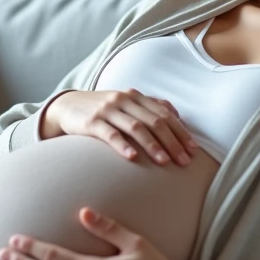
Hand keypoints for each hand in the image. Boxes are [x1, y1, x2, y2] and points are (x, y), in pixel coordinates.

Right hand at [45, 89, 200, 165]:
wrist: (67, 106)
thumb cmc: (102, 108)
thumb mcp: (126, 102)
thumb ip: (149, 106)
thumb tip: (176, 114)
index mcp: (135, 96)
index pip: (164, 114)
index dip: (181, 132)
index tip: (193, 150)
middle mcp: (124, 100)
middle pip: (154, 121)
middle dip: (172, 142)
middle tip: (184, 161)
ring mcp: (107, 110)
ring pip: (136, 127)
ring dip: (153, 145)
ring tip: (164, 162)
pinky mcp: (91, 122)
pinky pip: (110, 134)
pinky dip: (122, 145)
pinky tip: (132, 157)